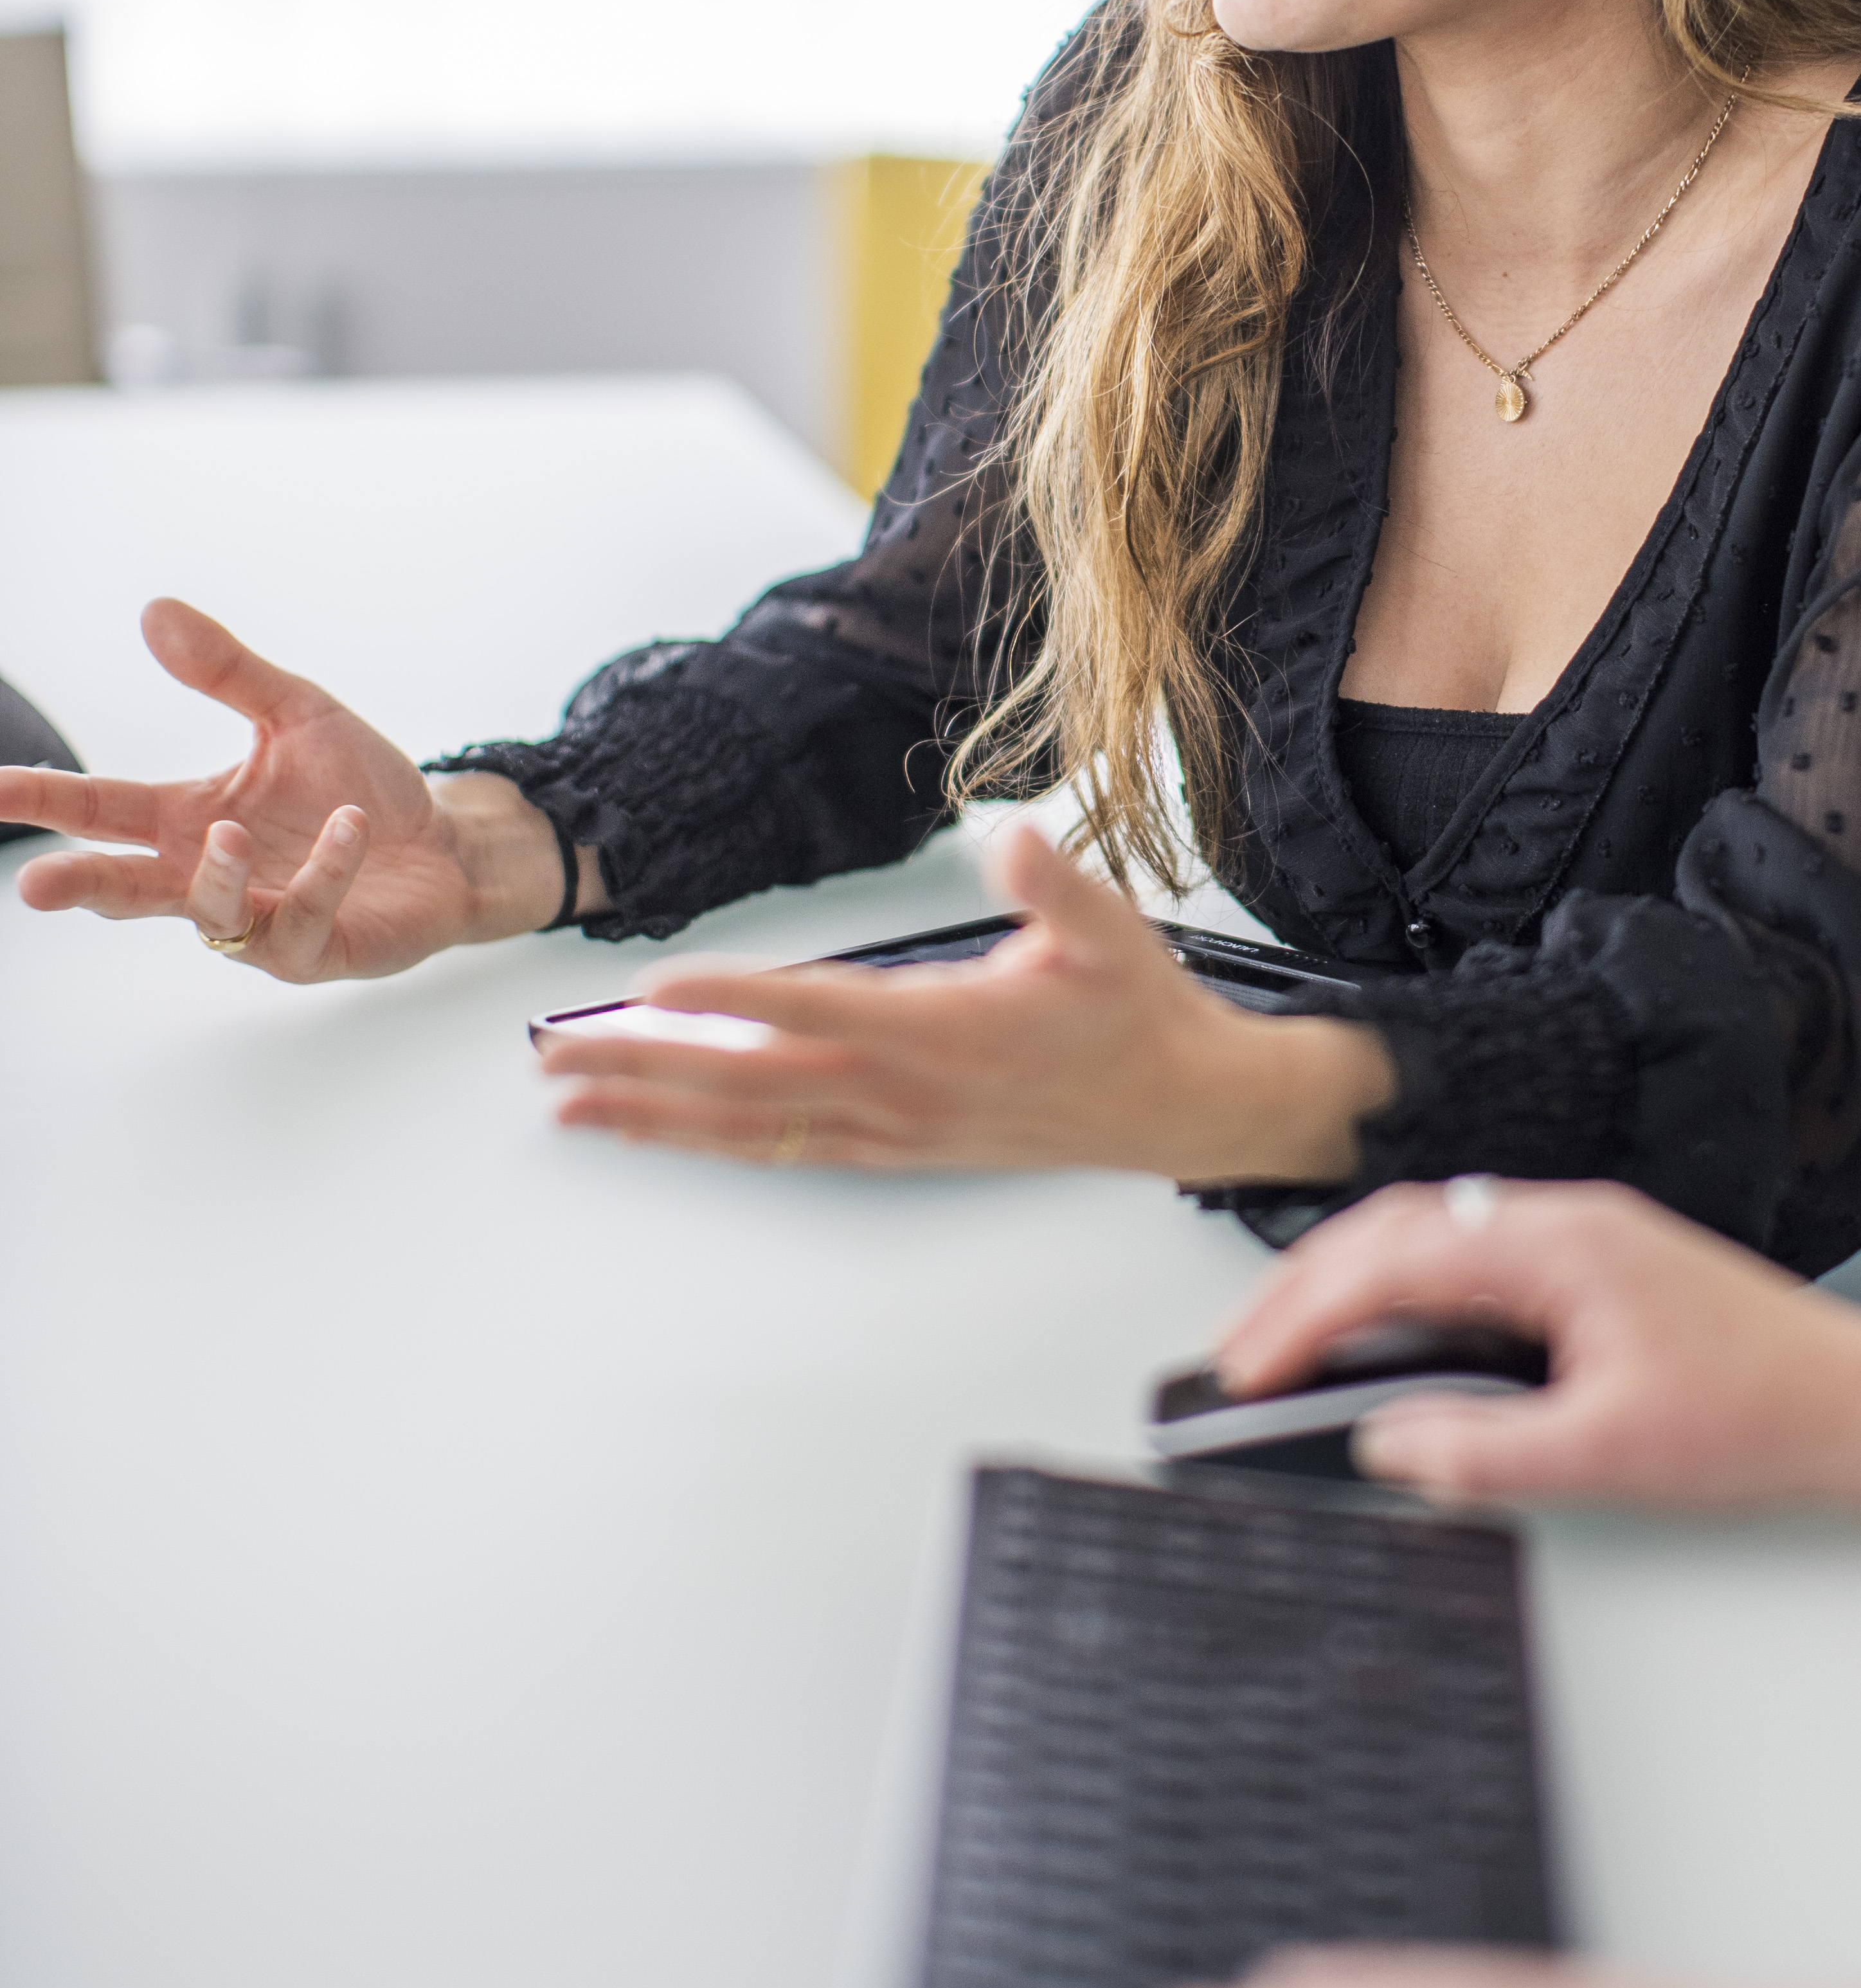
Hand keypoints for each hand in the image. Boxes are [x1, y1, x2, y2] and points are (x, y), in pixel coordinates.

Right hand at [0, 596, 564, 979]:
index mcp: (191, 818)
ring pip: (213, 912)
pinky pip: (306, 917)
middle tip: (34, 884)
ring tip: (230, 832)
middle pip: (129, 887)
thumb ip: (228, 672)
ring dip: (218, 875)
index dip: (43, 801)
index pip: (101, 810)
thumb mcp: (296, 713)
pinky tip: (349, 827)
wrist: (445, 843)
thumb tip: (156, 611)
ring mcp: (263, 921)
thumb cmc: (361, 787)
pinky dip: (325, 871)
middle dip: (83, 884)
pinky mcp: (318, 949)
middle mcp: (214, 873)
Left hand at [536, 819, 1392, 1180]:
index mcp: (945, 1030)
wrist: (1176, 1105)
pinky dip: (714, 1142)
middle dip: (645, 1069)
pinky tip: (662, 1135)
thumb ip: (1055, 887)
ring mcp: (894, 1130)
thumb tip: (1012, 840)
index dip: (731, 997)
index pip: (816, 1009)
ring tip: (572, 1108)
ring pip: (753, 1127)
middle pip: (750, 1082)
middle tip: (556, 1058)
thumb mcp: (1112, 931)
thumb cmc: (1134, 1013)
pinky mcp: (896, 1148)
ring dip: (657, 1118)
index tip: (651, 991)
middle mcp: (905, 1091)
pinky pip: (786, 1148)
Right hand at [1213, 1178, 1860, 1511]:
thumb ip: (1487, 1452)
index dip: (1304, 1315)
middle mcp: (1563, 1222)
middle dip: (1303, 1291)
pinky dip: (1403, 1294)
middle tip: (1239, 1359)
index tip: (1247, 1369)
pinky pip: (1467, 1260)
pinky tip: (1385, 1343)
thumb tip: (1389, 1445)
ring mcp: (1578, 1240)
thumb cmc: (1764, 1414)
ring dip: (1350, 1287)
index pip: (1394, 1260)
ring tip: (1290, 1350)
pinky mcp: (1591, 1270)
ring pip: (1427, 1238)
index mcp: (1559, 1244)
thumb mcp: (1610, 1454)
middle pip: (1395, 1231)